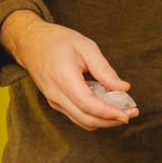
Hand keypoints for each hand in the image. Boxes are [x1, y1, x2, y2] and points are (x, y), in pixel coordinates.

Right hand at [0, 11, 137, 130]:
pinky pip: (77, 116)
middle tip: (131, 113)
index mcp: (63, 77)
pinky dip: (94, 116)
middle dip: (111, 120)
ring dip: (104, 121)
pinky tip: (106, 106)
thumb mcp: (85, 46)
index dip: (109, 112)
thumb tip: (123, 88)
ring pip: (82, 121)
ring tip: (122, 111)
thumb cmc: (57, 41)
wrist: (30, 43)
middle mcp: (56, 94)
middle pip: (87, 119)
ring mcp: (54, 101)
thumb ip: (104, 69)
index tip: (128, 113)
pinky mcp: (55, 103)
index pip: (88, 104)